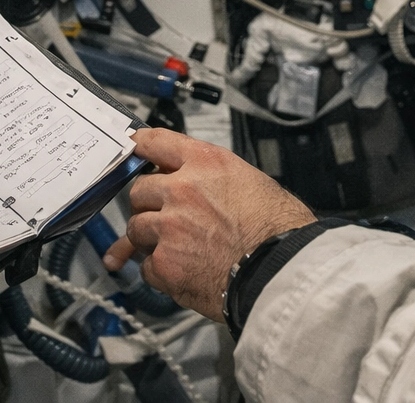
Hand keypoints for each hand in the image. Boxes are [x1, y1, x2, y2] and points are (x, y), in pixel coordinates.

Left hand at [103, 127, 315, 320]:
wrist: (282, 270)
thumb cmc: (278, 229)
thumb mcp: (250, 181)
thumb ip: (211, 178)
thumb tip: (189, 181)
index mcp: (206, 163)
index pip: (155, 142)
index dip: (139, 146)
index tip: (132, 149)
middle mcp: (182, 190)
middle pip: (139, 190)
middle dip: (149, 204)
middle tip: (167, 217)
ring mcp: (169, 227)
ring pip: (136, 228)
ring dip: (150, 238)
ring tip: (179, 248)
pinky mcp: (164, 263)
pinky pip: (146, 266)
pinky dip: (160, 271)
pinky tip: (184, 272)